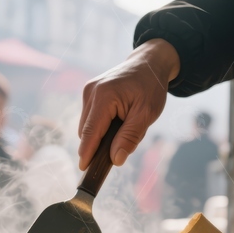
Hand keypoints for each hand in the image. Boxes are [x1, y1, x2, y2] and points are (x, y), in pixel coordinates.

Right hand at [78, 38, 180, 168]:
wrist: (148, 63)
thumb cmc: (150, 87)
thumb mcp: (146, 114)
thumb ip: (130, 137)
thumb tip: (116, 160)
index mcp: (104, 96)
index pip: (91, 131)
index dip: (87, 152)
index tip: (83, 169)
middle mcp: (91, 92)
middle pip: (87, 131)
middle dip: (99, 145)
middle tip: (120, 149)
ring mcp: (88, 91)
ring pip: (88, 126)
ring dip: (101, 136)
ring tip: (123, 130)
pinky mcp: (90, 93)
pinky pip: (91, 118)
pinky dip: (101, 127)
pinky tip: (116, 123)